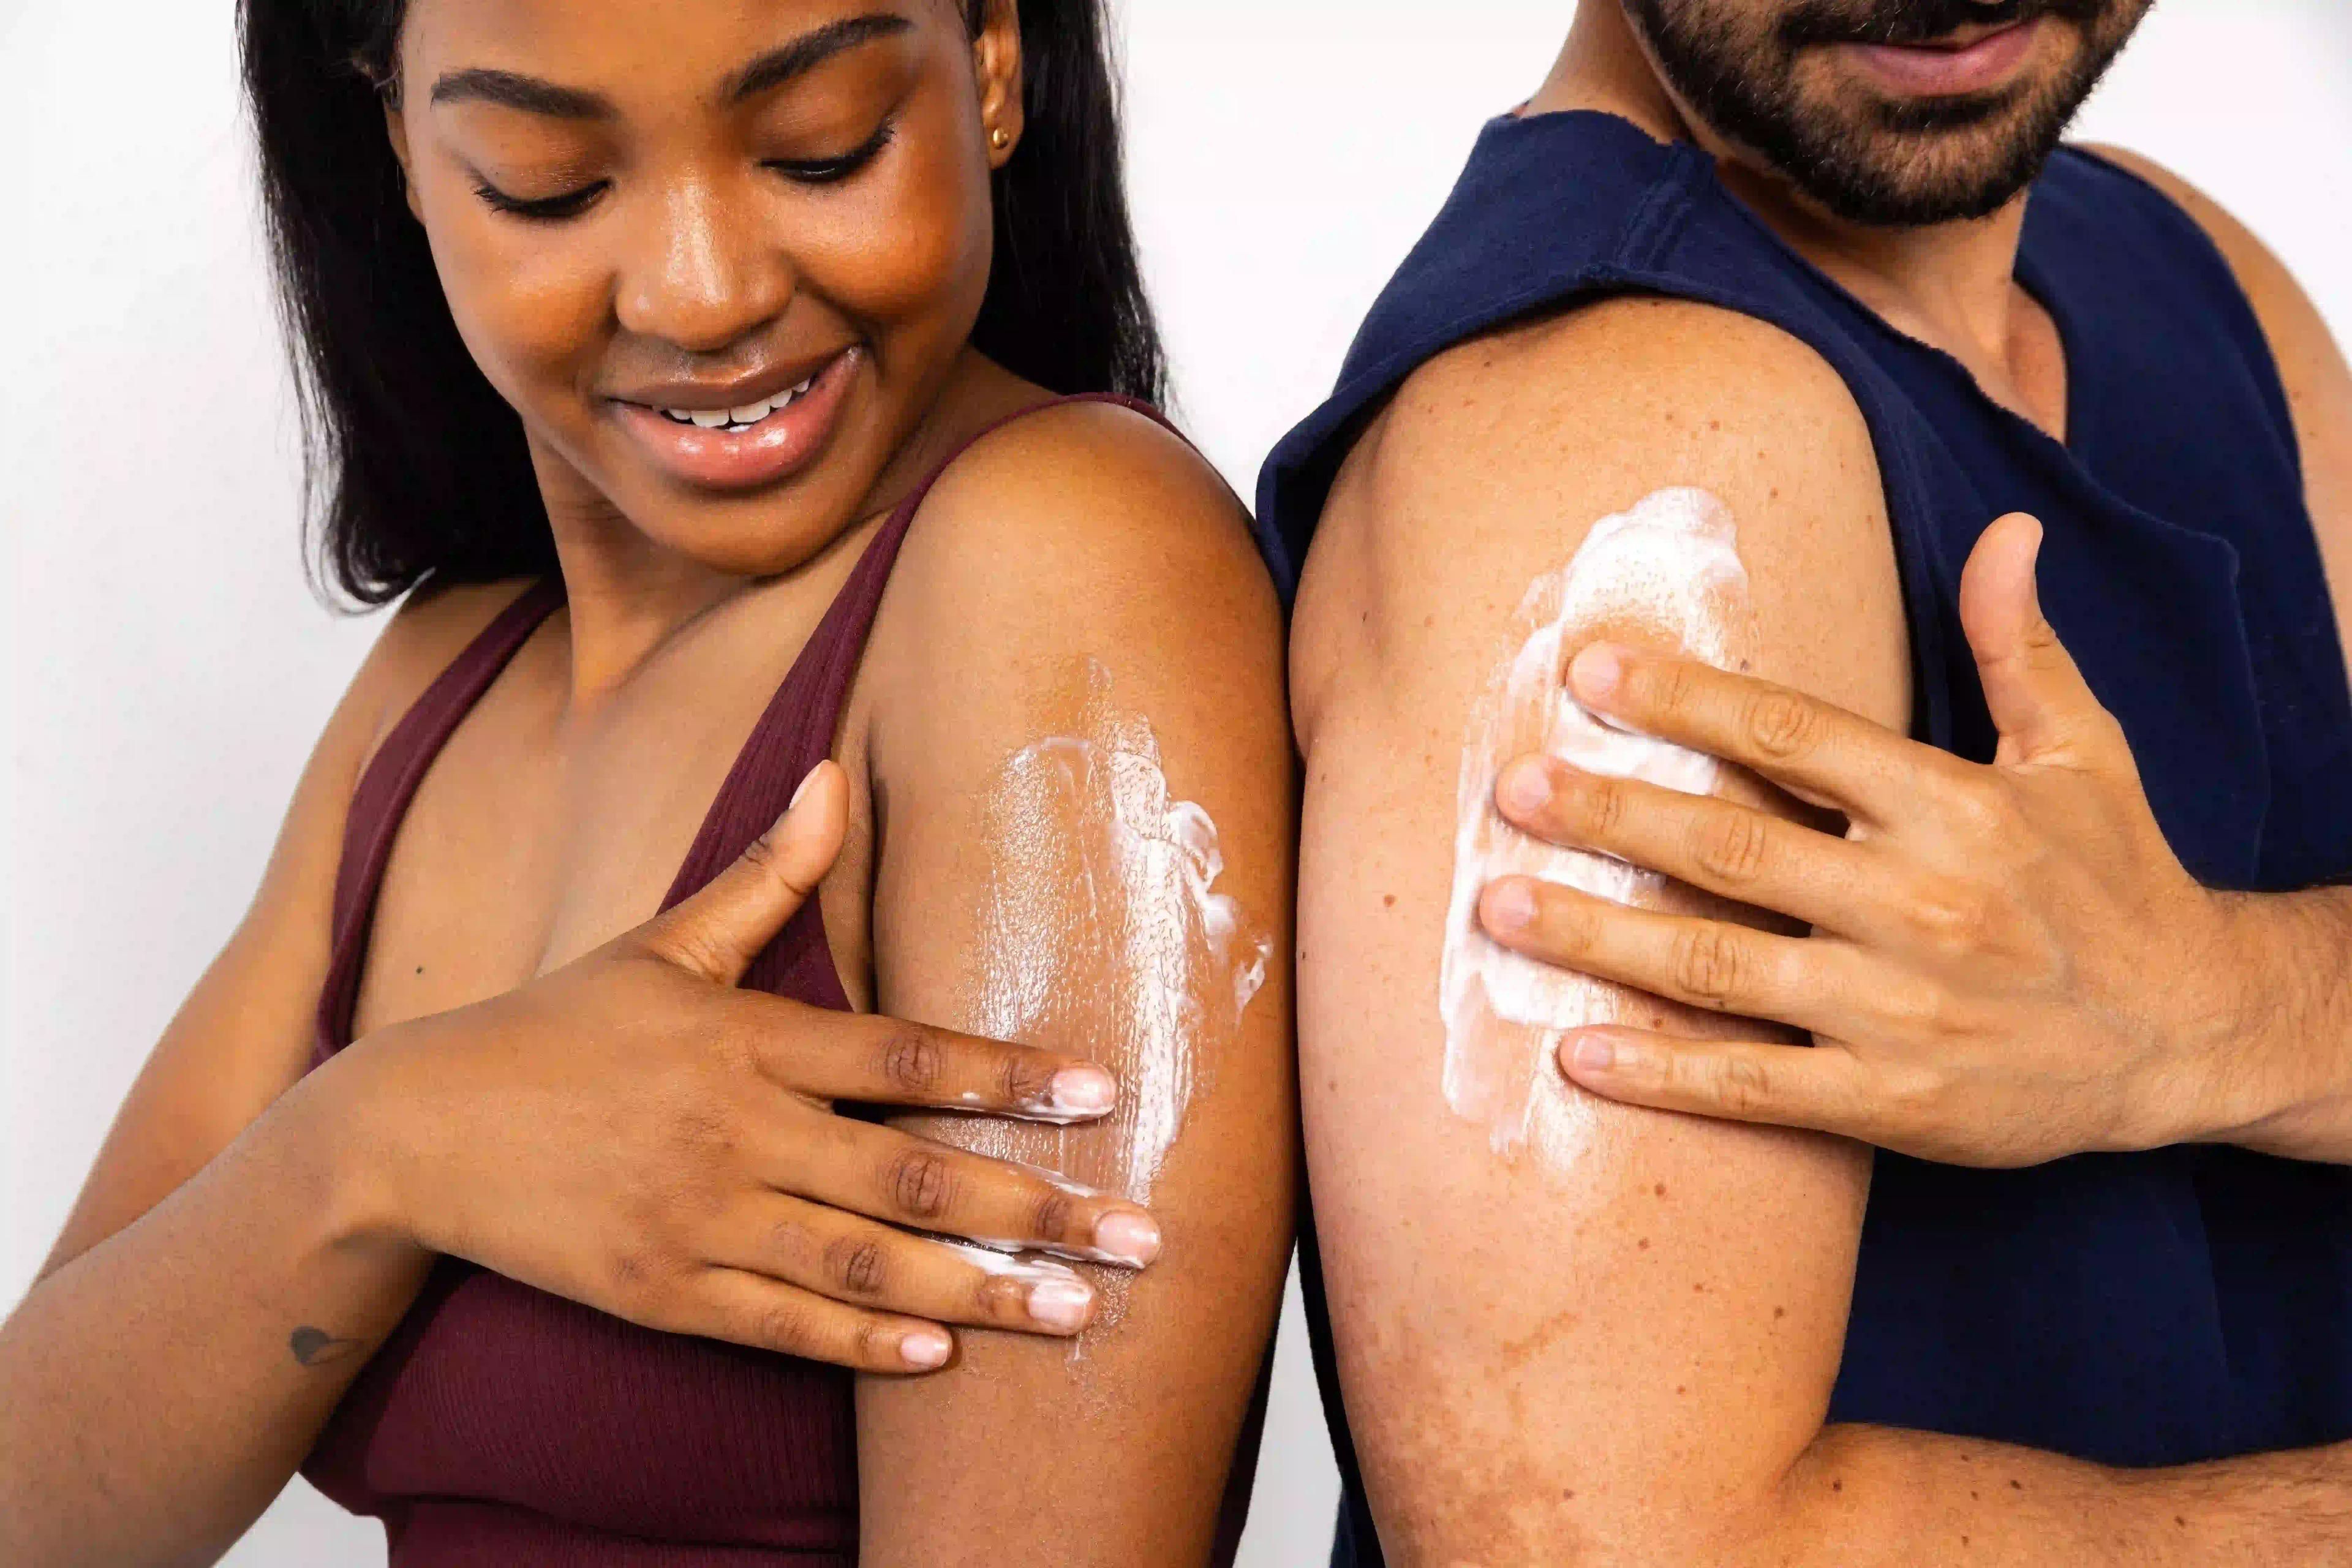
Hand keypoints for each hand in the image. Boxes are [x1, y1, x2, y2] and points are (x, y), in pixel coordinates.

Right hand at [335, 762, 1158, 1370]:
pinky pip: (781, 1325)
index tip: (1104, 1090)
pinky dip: (861, 1343)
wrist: (415, 1133)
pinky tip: (940, 1357)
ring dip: (981, 1291)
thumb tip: (830, 772)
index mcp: (745, 1039)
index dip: (1006, 1072)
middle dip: (1036, 1206)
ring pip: (863, 1260)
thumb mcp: (660, 942)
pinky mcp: (663, 1293)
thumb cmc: (556, 1030)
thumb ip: (764, 877)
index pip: (903, 1053)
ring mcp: (698, 1220)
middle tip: (1143, 1235)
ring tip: (1080, 1313)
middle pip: (910, 1170)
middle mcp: (734, 1131)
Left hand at [1474, 513, 2271, 1166]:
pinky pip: (1755, 1086)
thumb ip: (2018, 649)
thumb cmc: (2118, 882)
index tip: (1590, 669)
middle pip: (1733, 849)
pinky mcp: (1892, 1102)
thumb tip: (2005, 530)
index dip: (1685, 700)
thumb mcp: (2084, 754)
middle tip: (1513, 786)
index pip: (1793, 736)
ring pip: (1720, 966)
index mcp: (1953, 808)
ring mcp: (1900, 1011)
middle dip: (1613, 813)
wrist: (2190, 1037)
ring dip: (1599, 937)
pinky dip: (1662, 1073)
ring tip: (1500, 905)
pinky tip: (1576, 1053)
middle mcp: (1919, 906)